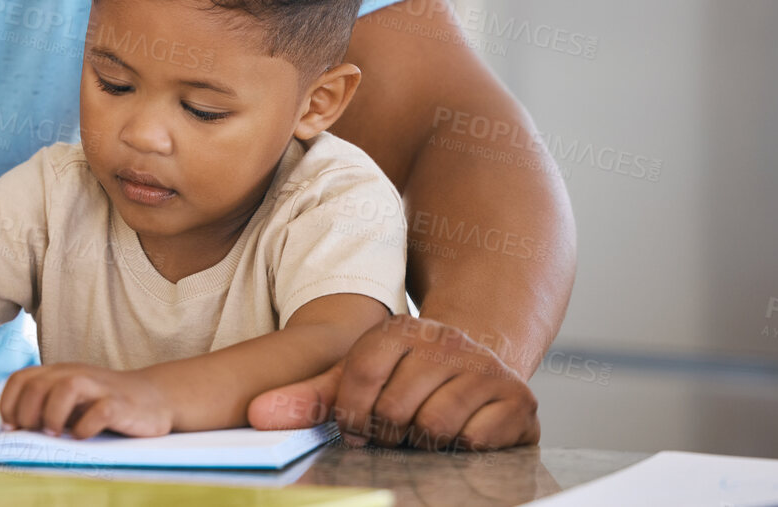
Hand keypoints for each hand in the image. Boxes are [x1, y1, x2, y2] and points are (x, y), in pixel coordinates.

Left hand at [0, 364, 173, 438]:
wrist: (152, 397)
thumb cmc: (103, 403)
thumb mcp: (70, 401)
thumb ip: (45, 407)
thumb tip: (13, 430)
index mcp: (59, 373)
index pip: (21, 379)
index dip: (9, 403)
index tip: (11, 427)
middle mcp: (75, 374)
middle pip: (38, 384)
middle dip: (27, 412)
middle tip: (34, 432)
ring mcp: (98, 387)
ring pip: (66, 388)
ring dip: (53, 414)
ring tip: (55, 434)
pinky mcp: (119, 404)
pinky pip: (100, 411)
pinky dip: (86, 427)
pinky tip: (83, 436)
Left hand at [246, 315, 539, 450]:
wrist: (480, 365)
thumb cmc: (407, 378)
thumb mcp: (357, 379)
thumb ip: (309, 396)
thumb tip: (258, 417)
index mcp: (399, 330)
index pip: (358, 379)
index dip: (352, 415)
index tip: (357, 425)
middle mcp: (444, 340)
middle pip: (396, 409)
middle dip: (389, 432)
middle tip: (397, 429)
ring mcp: (484, 367)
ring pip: (436, 427)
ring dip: (424, 442)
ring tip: (425, 430)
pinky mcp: (518, 399)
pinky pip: (478, 439)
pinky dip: (464, 446)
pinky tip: (463, 432)